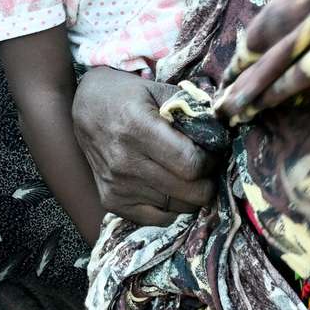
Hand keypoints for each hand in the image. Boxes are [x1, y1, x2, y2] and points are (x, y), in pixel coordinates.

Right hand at [71, 67, 217, 225]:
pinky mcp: (111, 201)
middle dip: (208, 182)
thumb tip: (223, 132)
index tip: (213, 153)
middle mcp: (125, 162)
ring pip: (178, 208)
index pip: (191, 164)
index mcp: (138, 129)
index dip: (212, 162)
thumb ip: (192, 109)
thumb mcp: (159, 90)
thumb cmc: (128, 96)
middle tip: (207, 168)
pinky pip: (157, 219)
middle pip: (189, 192)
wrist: (86, 108)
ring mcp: (117, 186)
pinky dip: (171, 208)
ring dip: (191, 195)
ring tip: (188, 177)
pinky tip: (171, 190)